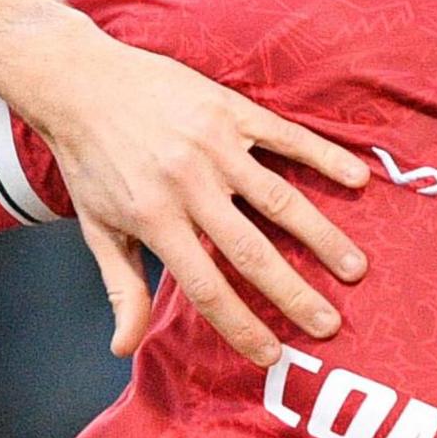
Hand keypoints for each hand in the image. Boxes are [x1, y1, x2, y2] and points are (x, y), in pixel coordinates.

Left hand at [0, 20, 368, 362]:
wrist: (80, 82)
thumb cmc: (90, 162)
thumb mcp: (98, 229)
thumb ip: (122, 288)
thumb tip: (124, 348)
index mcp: (154, 219)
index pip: (206, 286)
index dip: (241, 326)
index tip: (271, 355)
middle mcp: (187, 185)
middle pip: (252, 251)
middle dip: (294, 294)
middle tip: (329, 325)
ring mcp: (212, 146)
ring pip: (279, 199)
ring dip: (322, 236)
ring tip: (355, 268)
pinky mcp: (229, 110)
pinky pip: (286, 137)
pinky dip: (323, 157)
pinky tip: (356, 180)